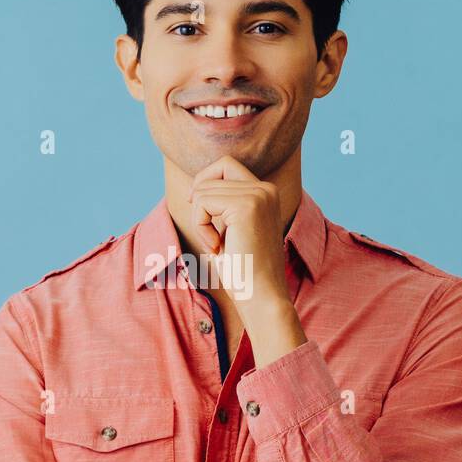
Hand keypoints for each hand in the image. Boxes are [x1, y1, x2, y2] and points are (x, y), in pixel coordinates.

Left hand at [187, 155, 288, 305]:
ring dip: (200, 219)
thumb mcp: (230, 229)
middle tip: (209, 235)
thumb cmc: (242, 269)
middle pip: (214, 171)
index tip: (200, 210)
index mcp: (266, 192)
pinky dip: (200, 226)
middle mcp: (266, 189)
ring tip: (215, 245)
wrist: (261, 296)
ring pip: (204, 188)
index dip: (205, 181)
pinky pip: (202, 202)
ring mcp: (259, 195)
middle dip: (200, 203)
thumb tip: (195, 187)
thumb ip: (220, 204)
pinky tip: (215, 247)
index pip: (226, 165)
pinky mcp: (247, 206)